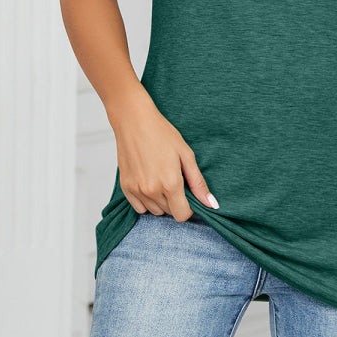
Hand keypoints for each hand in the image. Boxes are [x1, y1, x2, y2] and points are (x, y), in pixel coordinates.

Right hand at [114, 101, 219, 220]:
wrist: (134, 121)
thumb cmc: (162, 133)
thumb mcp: (186, 154)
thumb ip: (198, 183)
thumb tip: (211, 204)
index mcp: (170, 183)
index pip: (182, 215)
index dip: (189, 207)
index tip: (188, 194)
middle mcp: (152, 191)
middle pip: (169, 212)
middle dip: (176, 201)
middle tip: (174, 179)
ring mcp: (137, 190)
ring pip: (154, 211)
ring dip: (161, 202)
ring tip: (161, 178)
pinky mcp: (125, 188)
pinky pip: (139, 208)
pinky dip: (146, 201)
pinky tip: (149, 182)